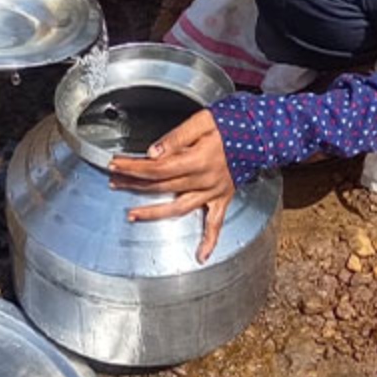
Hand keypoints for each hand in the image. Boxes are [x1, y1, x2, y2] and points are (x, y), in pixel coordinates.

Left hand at [108, 110, 234, 264]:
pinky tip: (201, 256)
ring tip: (132, 215)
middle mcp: (205, 180)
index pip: (158, 168)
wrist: (261, 132)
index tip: (116, 165)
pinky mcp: (223, 198)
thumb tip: (153, 153)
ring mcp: (214, 192)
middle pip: (162, 186)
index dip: (134, 167)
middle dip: (135, 184)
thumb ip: (176, 137)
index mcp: (198, 160)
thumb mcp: (202, 121)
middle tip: (115, 180)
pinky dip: (210, 241)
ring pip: (180, 208)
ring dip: (154, 213)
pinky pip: (216, 223)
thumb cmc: (231, 123)